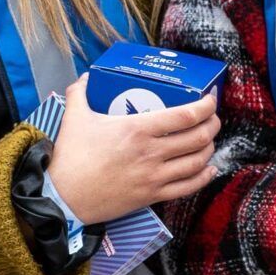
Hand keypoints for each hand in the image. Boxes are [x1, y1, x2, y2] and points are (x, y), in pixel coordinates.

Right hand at [44, 78, 220, 222]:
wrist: (62, 198)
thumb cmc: (70, 157)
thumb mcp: (74, 118)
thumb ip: (80, 93)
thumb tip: (86, 77)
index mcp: (137, 129)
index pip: (185, 115)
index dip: (206, 106)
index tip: (210, 99)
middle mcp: (151, 152)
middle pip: (198, 137)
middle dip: (213, 125)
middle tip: (213, 118)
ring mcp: (154, 176)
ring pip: (197, 162)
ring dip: (209, 148)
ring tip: (210, 140)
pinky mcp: (152, 196)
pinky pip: (188, 187)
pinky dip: (204, 177)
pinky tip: (210, 169)